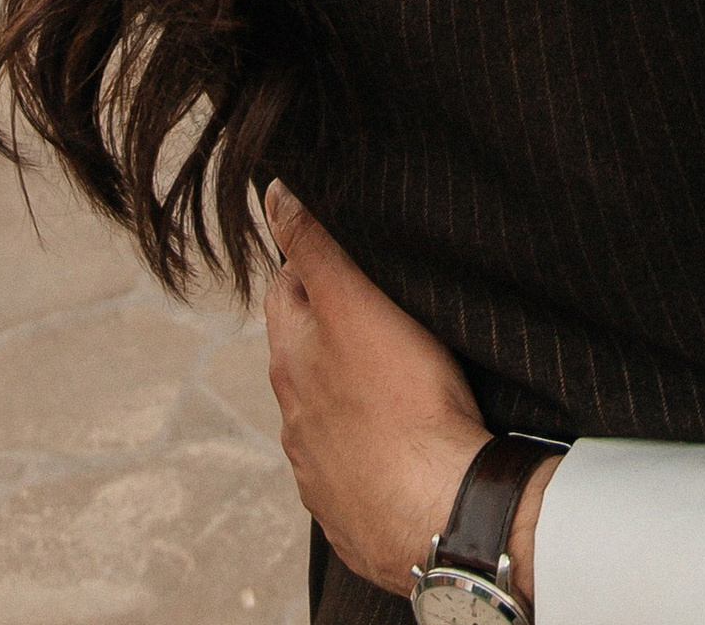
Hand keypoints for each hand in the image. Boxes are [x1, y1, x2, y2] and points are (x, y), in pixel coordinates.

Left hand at [263, 185, 554, 597]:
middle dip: (328, 322)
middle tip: (375, 300)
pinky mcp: (347, 502)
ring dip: (346, 384)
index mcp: (290, 359)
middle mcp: (292, 413)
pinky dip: (364, 439)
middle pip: (302, 349)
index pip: (286, 287)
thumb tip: (275, 192)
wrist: (429, 511)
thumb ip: (315, 247)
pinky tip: (395, 434)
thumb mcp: (355, 304)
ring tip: (393, 368)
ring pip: (323, 407)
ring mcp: (316, 464)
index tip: (349, 248)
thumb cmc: (400, 402)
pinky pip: (348, 458)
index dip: (313, 261)